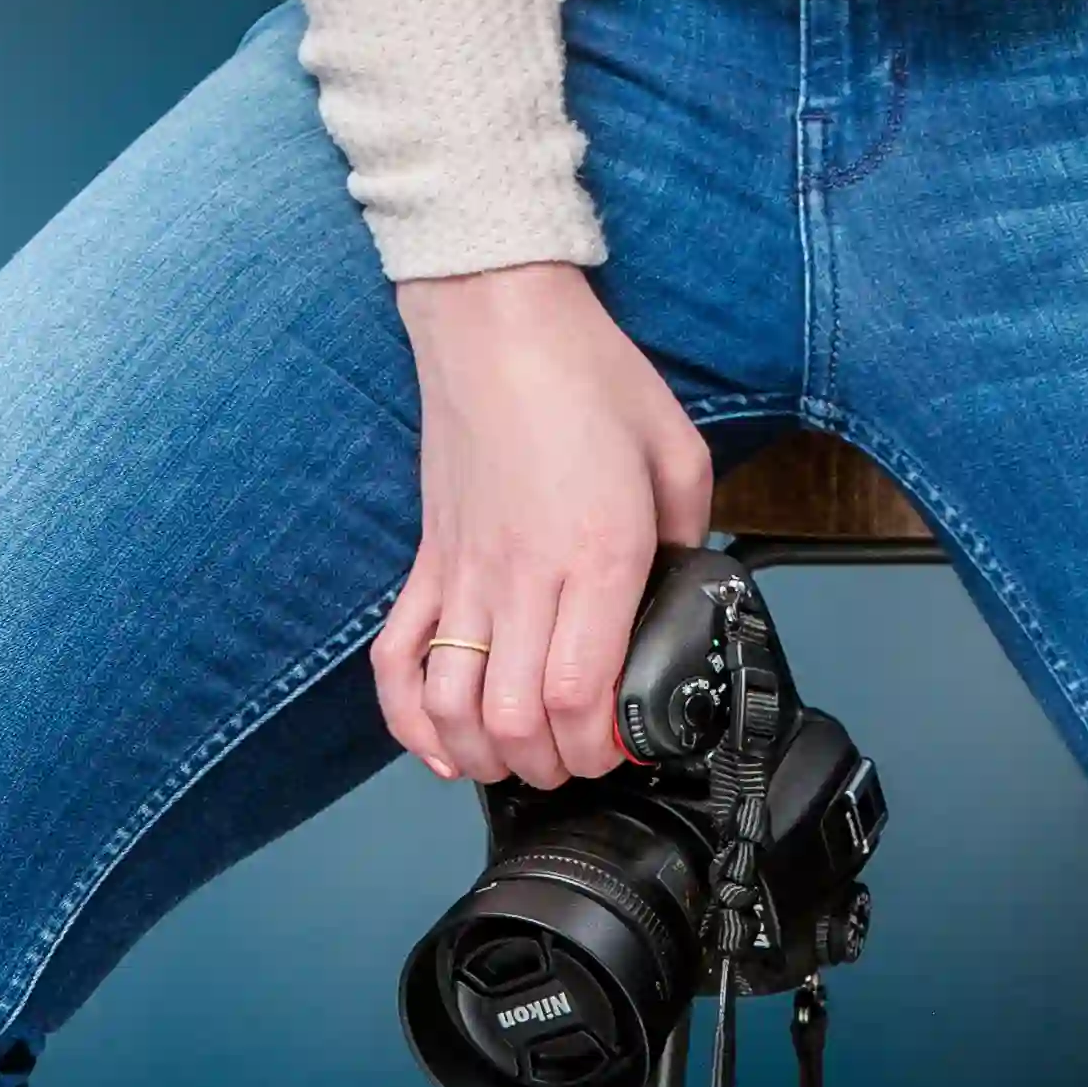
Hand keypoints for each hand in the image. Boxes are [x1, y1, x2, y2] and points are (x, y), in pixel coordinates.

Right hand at [373, 260, 718, 788]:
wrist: (500, 319)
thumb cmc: (587, 373)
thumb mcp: (677, 450)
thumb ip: (690, 532)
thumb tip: (685, 583)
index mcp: (597, 552)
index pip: (582, 693)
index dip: (601, 747)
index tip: (626, 746)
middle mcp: (525, 575)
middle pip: (518, 720)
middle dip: (553, 767)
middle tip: (583, 760)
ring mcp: (466, 574)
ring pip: (453, 706)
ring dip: (486, 755)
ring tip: (524, 758)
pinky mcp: (428, 563)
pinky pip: (396, 660)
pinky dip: (411, 721)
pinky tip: (445, 744)